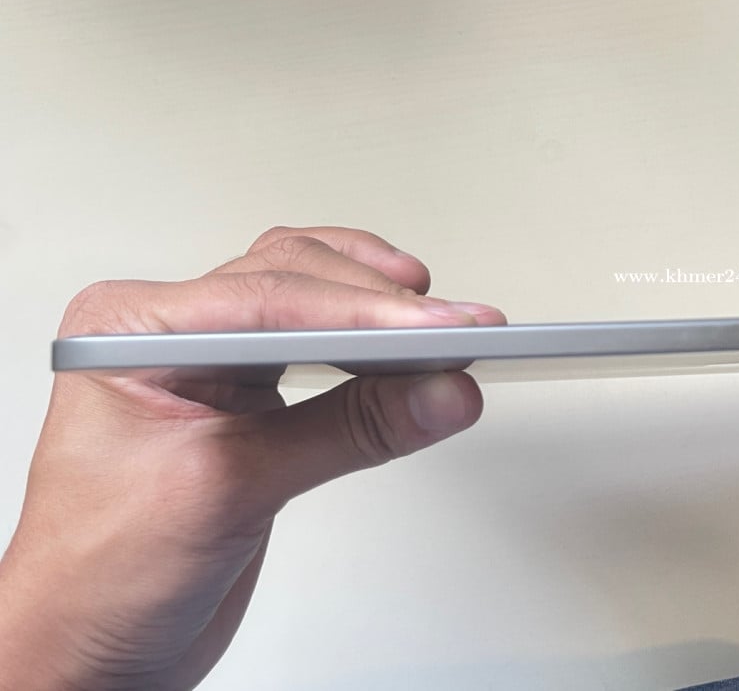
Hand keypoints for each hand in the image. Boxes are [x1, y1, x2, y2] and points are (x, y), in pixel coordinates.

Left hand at [0, 227, 505, 690]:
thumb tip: (439, 392)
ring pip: (313, 296)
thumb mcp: (229, 491)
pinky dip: (374, 347)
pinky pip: (323, 345)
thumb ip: (346, 432)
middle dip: (383, 304)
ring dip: (383, 310)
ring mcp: (212, 362)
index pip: (269, 299)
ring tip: (451, 331)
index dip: (365, 313)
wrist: (87, 648)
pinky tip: (412, 351)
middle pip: (297, 279)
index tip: (440, 330)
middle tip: (462, 333)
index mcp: (133, 331)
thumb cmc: (99, 576)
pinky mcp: (251, 398)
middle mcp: (172, 333)